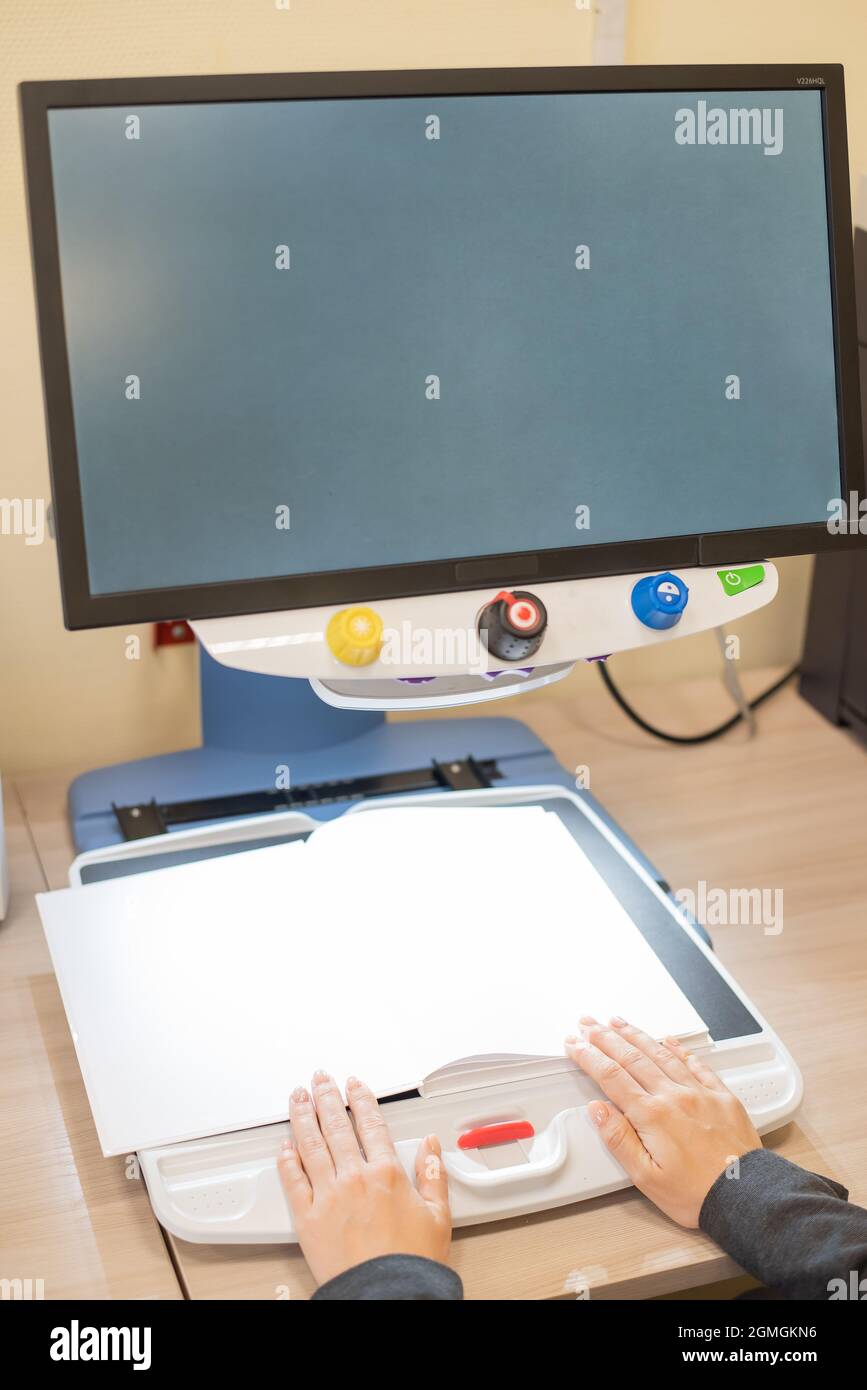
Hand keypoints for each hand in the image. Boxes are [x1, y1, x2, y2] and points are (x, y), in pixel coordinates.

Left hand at [278, 1071, 451, 1285]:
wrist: (386, 1295)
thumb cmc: (411, 1263)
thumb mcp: (438, 1216)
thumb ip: (433, 1175)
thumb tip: (432, 1146)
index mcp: (386, 1173)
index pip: (371, 1123)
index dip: (360, 1099)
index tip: (354, 1085)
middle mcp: (354, 1178)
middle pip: (336, 1126)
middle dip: (327, 1097)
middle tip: (320, 1079)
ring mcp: (328, 1196)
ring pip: (311, 1145)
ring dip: (302, 1116)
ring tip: (297, 1097)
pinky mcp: (307, 1218)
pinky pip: (293, 1182)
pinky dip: (286, 1160)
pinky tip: (283, 1144)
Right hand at [566, 1016, 760, 1226]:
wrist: (746, 1198)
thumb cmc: (697, 1194)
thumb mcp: (646, 1177)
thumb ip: (619, 1140)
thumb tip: (598, 1110)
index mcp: (652, 1116)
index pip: (611, 1077)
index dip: (588, 1056)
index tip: (574, 1044)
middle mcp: (674, 1096)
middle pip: (632, 1058)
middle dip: (605, 1037)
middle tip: (588, 1023)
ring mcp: (699, 1093)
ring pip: (661, 1054)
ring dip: (636, 1035)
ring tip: (618, 1022)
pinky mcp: (721, 1096)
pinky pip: (696, 1064)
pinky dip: (678, 1048)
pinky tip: (668, 1040)